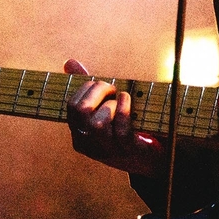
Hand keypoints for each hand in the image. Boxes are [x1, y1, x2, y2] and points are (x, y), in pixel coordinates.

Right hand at [64, 59, 164, 175]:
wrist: (149, 157)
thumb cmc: (122, 127)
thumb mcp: (102, 108)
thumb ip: (87, 87)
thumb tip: (69, 62)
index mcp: (79, 133)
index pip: (72, 105)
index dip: (87, 88)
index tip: (101, 84)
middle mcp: (89, 144)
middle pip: (82, 111)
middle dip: (98, 91)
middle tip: (111, 88)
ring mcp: (108, 150)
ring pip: (98, 123)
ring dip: (111, 104)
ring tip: (120, 99)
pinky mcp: (128, 151)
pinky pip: (121, 131)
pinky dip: (124, 110)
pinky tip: (127, 100)